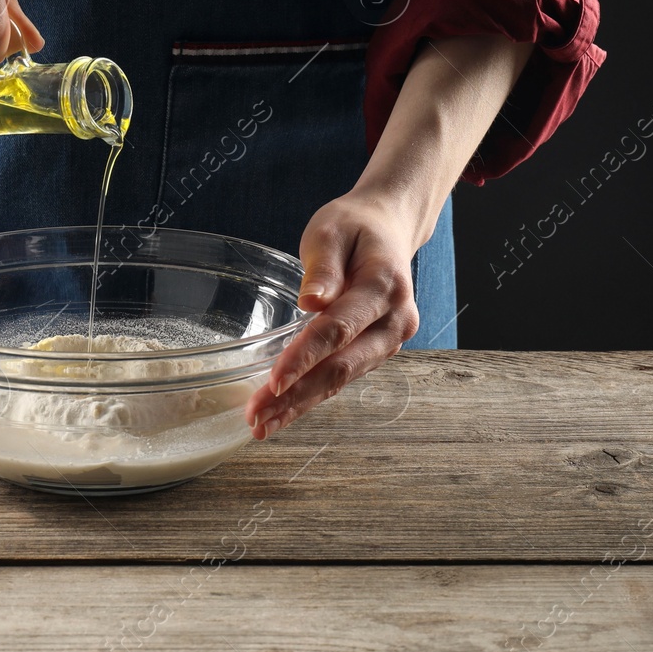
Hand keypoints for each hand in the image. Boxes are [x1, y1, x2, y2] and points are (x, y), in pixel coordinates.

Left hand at [244, 191, 420, 439]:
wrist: (388, 228)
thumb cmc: (354, 227)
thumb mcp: (332, 231)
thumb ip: (323, 267)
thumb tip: (311, 301)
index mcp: (384, 286)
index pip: (339, 329)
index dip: (305, 357)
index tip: (273, 381)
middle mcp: (395, 320)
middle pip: (341, 366)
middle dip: (296, 395)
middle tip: (257, 417)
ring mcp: (390, 339)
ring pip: (342, 378)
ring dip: (301, 404)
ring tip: (263, 424)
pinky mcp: (378, 349)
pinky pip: (344, 375)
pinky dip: (312, 395)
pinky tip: (284, 411)